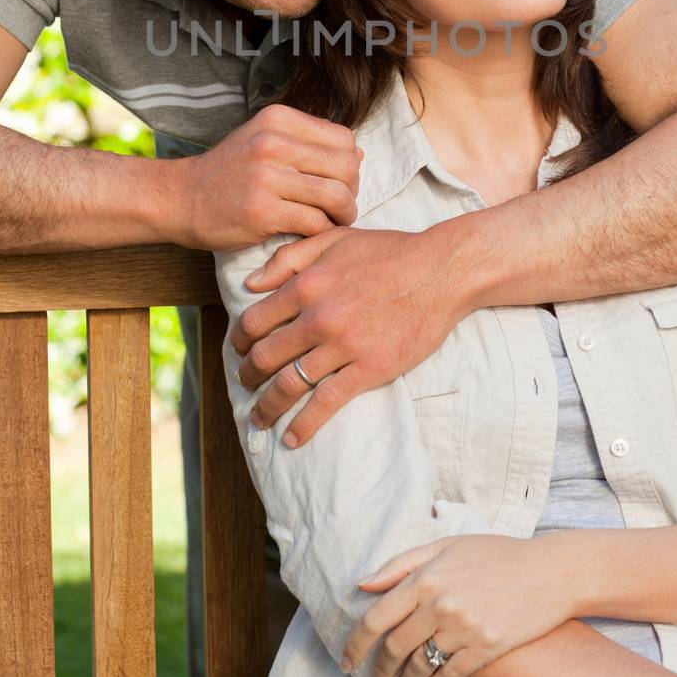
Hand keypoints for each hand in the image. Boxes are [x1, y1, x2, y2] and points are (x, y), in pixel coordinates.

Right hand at [170, 104, 361, 249]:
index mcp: (278, 120)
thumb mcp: (264, 139)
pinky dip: (322, 231)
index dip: (350, 164)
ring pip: (335, 196)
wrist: (180, 198)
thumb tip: (358, 155)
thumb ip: (307, 142)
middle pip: (345, 167)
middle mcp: (273, 142)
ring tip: (334, 220)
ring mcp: (267, 177)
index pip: (343, 139)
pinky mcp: (262, 211)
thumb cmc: (229, 171)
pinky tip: (312, 232)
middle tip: (341, 206)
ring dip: (343, 214)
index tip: (339, 181)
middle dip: (352, 191)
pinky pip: (315, 222)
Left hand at [228, 222, 466, 445]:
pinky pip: (327, 402)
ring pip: (290, 384)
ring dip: (268, 405)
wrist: (440, 271)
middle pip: (265, 356)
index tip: (237, 350)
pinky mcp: (369, 369)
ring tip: (259, 417)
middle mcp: (319, 317)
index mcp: (306, 285)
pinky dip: (305, 424)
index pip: (255, 320)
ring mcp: (343, 346)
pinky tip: (293, 438)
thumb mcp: (334, 239)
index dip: (239, 339)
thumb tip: (251, 283)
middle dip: (248, 376)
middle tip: (245, 384)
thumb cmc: (389, 252)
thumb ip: (288, 258)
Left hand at [341, 534, 576, 676]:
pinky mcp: (487, 648)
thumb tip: (362, 585)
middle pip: (394, 647)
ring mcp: (464, 628)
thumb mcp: (446, 545)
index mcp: (425, 576)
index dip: (356, 645)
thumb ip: (402, 564)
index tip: (348, 662)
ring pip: (421, 667)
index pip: (376, 618)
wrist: (550, 571)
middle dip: (379, 672)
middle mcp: (440, 603)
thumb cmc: (496, 554)